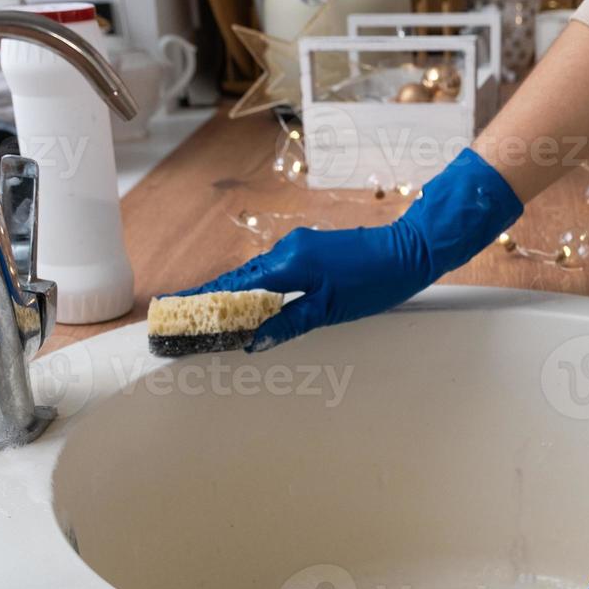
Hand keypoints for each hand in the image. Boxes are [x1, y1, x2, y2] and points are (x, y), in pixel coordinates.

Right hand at [177, 149, 520, 349]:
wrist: (410, 250)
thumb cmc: (375, 281)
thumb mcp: (330, 310)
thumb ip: (288, 323)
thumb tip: (252, 341)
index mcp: (288, 264)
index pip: (235, 287)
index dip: (205, 302)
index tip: (177, 314)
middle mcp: (287, 250)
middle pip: (240, 280)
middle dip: (213, 301)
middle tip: (186, 322)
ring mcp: (299, 247)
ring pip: (256, 276)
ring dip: (234, 296)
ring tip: (211, 318)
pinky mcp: (311, 249)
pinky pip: (273, 271)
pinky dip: (257, 289)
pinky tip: (252, 304)